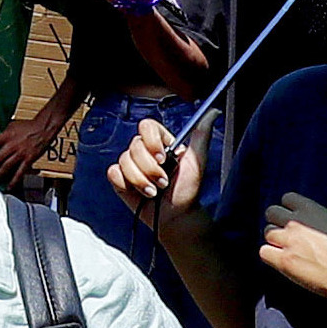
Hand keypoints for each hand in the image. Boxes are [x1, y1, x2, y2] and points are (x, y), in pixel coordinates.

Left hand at [0, 110, 61, 189]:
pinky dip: (14, 181)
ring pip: (6, 167)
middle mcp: (11, 145)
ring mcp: (20, 154)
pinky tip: (10, 186)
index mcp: (5, 136)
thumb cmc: (28, 126)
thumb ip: (2, 135)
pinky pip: (20, 172)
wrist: (44, 128)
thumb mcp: (11, 126)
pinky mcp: (28, 160)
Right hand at [108, 114, 208, 239]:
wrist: (175, 216)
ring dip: (141, 180)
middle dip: (150, 168)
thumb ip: (202, 135)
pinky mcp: (120, 179)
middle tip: (163, 181)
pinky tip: (140, 193)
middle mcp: (144, 151)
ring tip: (154, 191)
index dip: (151, 141)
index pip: (147, 126)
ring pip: (124, 161)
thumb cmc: (187, 190)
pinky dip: (127, 184)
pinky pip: (114, 173)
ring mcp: (130, 165)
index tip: (162, 157)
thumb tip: (212, 111)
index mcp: (160, 142)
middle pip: (134, 146)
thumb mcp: (196, 162)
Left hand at [260, 191, 326, 304]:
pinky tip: (282, 262)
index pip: (288, 198)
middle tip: (285, 235)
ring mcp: (289, 241)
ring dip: (274, 240)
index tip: (292, 218)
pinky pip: (264, 252)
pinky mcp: (284, 260)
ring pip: (267, 232)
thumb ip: (318, 220)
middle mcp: (297, 222)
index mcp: (312, 210)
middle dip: (276, 222)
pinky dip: (271, 256)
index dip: (289, 209)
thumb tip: (309, 224)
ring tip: (286, 250)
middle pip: (271, 212)